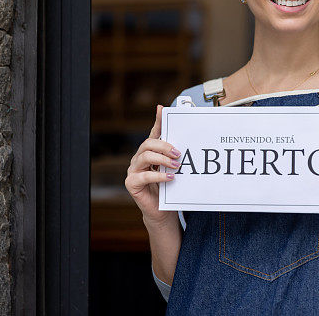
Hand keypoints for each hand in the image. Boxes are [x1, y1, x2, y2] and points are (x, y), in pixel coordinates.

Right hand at [125, 104, 180, 224]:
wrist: (162, 210)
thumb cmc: (169, 188)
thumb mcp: (174, 169)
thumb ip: (176, 156)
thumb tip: (187, 142)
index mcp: (149, 152)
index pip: (153, 133)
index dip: (157, 120)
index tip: (162, 108)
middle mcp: (139, 158)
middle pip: (148, 144)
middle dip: (165, 145)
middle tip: (179, 153)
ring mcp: (133, 170)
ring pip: (145, 156)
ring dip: (163, 159)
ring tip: (176, 165)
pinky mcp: (131, 183)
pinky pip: (144, 176)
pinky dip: (158, 175)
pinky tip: (170, 178)